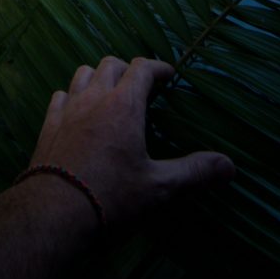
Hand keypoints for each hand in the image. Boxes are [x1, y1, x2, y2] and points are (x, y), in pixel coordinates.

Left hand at [29, 56, 234, 225]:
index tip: (168, 74)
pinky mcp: (48, 125)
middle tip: (141, 84)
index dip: (157, 67)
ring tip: (110, 91)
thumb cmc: (111, 198)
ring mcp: (68, 110)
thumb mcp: (160, 188)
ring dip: (98, 76)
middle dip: (128, 69)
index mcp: (123, 106)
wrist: (54, 214)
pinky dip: (72, 95)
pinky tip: (77, 110)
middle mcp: (94, 98)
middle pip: (110, 64)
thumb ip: (195, 172)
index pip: (141, 69)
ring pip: (82, 74)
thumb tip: (230, 165)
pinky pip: (60, 96)